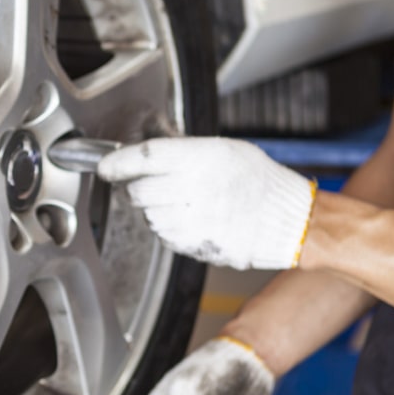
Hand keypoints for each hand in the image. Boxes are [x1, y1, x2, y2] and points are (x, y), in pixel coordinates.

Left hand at [98, 138, 316, 269]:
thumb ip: (185, 153)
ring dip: (155, 208)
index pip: (144, 157)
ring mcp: (190, 219)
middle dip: (138, 187)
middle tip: (152, 184)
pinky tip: (192, 218)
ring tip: (185, 202)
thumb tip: (146, 158)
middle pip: (138, 190)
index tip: (105, 166)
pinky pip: (162, 234)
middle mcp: (192, 188)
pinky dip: (168, 226)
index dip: (118, 162)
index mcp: (201, 159)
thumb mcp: (226, 151)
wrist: (289, 222)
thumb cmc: (260, 182)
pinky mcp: (190, 244)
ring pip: (147, 214)